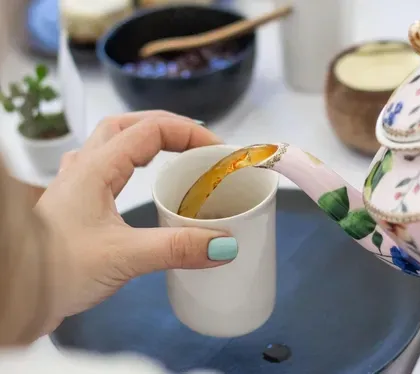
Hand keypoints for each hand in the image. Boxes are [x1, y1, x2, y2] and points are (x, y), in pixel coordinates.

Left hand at [35, 111, 235, 333]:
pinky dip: (129, 162)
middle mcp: (83, 167)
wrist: (15, 292)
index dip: (189, 133)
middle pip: (127, 125)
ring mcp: (75, 183)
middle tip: (197, 144)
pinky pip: (105, 166)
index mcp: (95, 168)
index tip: (218, 152)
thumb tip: (226, 244)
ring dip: (145, 139)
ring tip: (173, 154)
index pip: (150, 129)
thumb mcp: (124, 257)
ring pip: (112, 142)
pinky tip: (135, 179)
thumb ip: (177, 248)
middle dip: (167, 126)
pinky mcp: (74, 203)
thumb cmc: (59, 269)